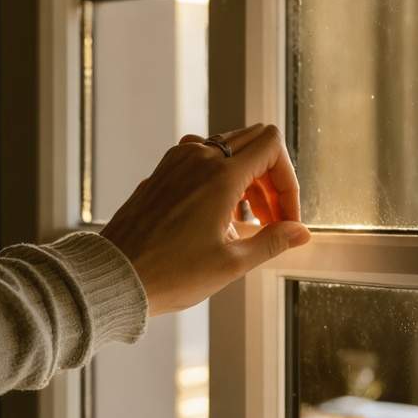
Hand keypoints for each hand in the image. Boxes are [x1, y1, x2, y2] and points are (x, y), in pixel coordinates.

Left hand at [101, 124, 310, 314]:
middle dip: (272, 179)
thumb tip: (301, 232)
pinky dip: (222, 178)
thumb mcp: (231, 263)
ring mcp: (177, 161)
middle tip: (272, 220)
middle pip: (254, 142)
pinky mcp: (163, 171)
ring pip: (230, 149)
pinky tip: (219, 216)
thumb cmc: (170, 273)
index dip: (288, 182)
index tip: (285, 218)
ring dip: (249, 179)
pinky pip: (204, 159)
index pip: (272, 147)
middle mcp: (199, 158)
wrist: (115, 276)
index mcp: (220, 176)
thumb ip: (272, 241)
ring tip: (247, 224)